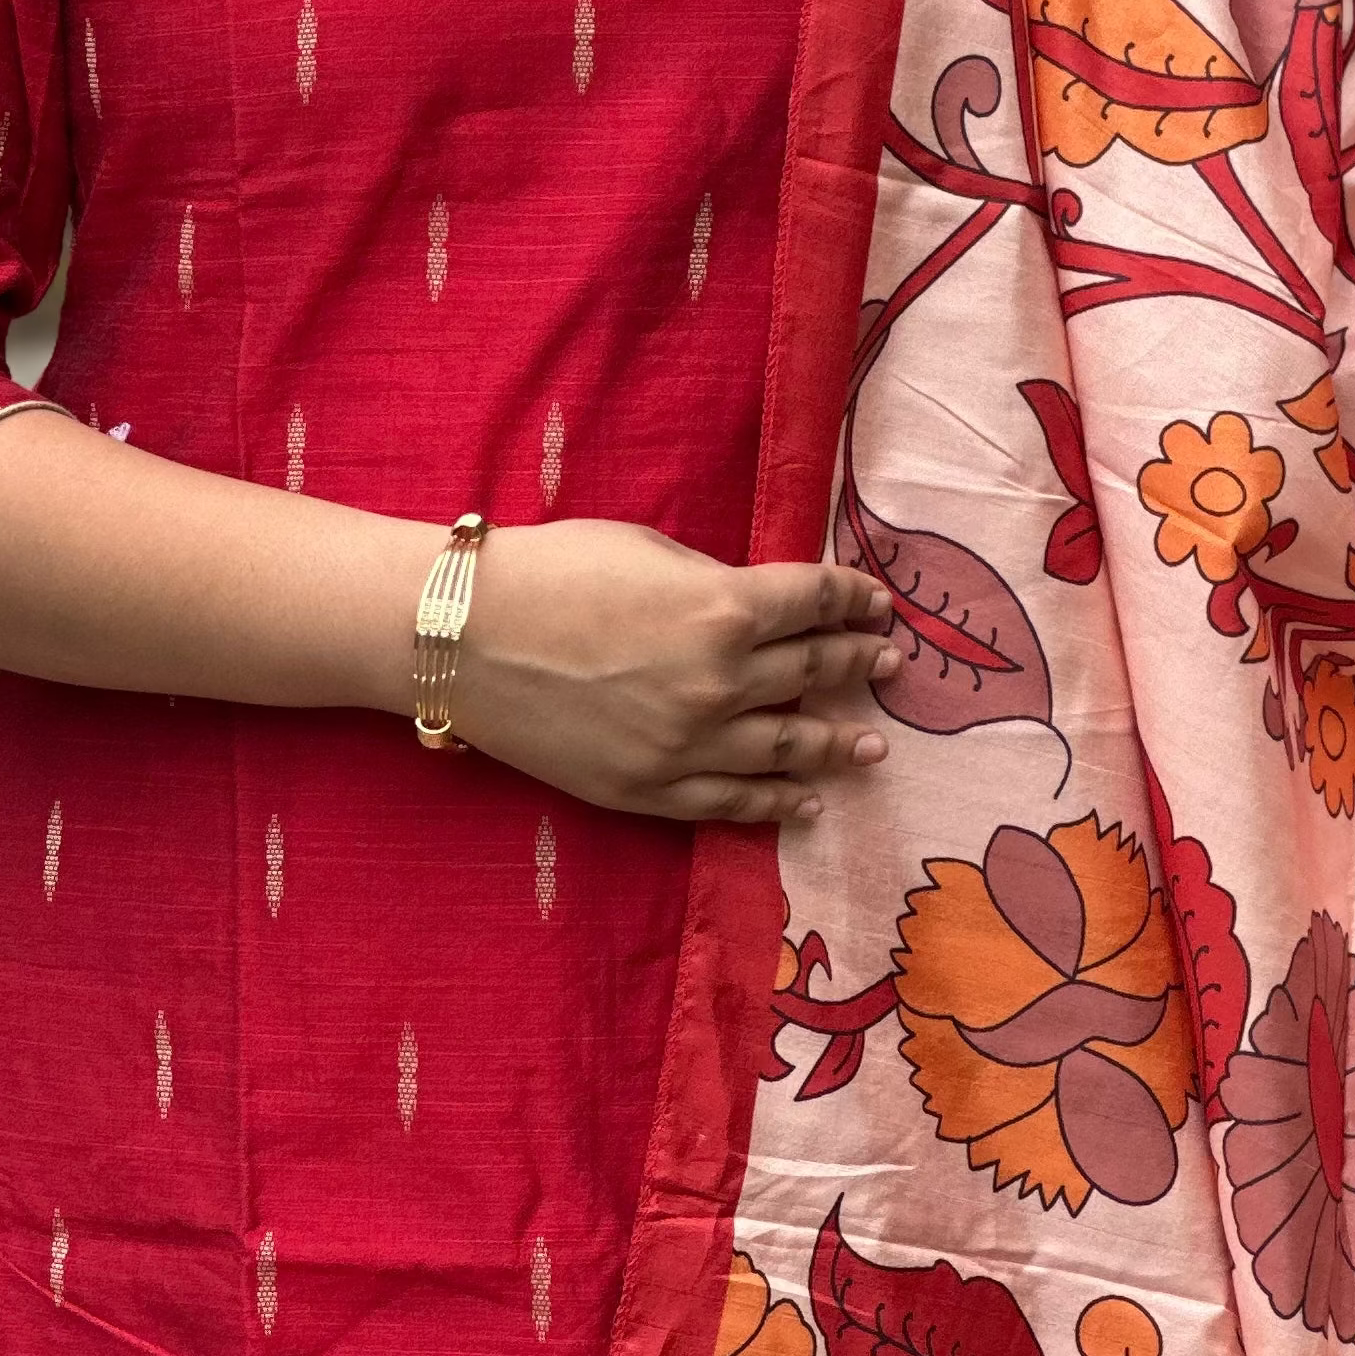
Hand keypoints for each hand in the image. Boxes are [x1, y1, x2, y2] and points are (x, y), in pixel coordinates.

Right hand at [443, 520, 899, 823]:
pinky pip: (730, 803)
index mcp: (727, 609)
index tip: (877, 604)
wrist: (464, 638)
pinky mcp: (649, 790)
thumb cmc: (553, 572)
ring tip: (871, 746)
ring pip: (786, 748)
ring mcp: (688, 745)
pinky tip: (807, 803)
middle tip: (889, 665)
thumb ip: (715, 583)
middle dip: (859, 664)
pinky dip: (776, 804)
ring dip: (837, 744)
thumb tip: (759, 606)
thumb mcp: (650, 550)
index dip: (854, 600)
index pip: (817, 602)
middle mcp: (722, 682)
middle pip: (813, 673)